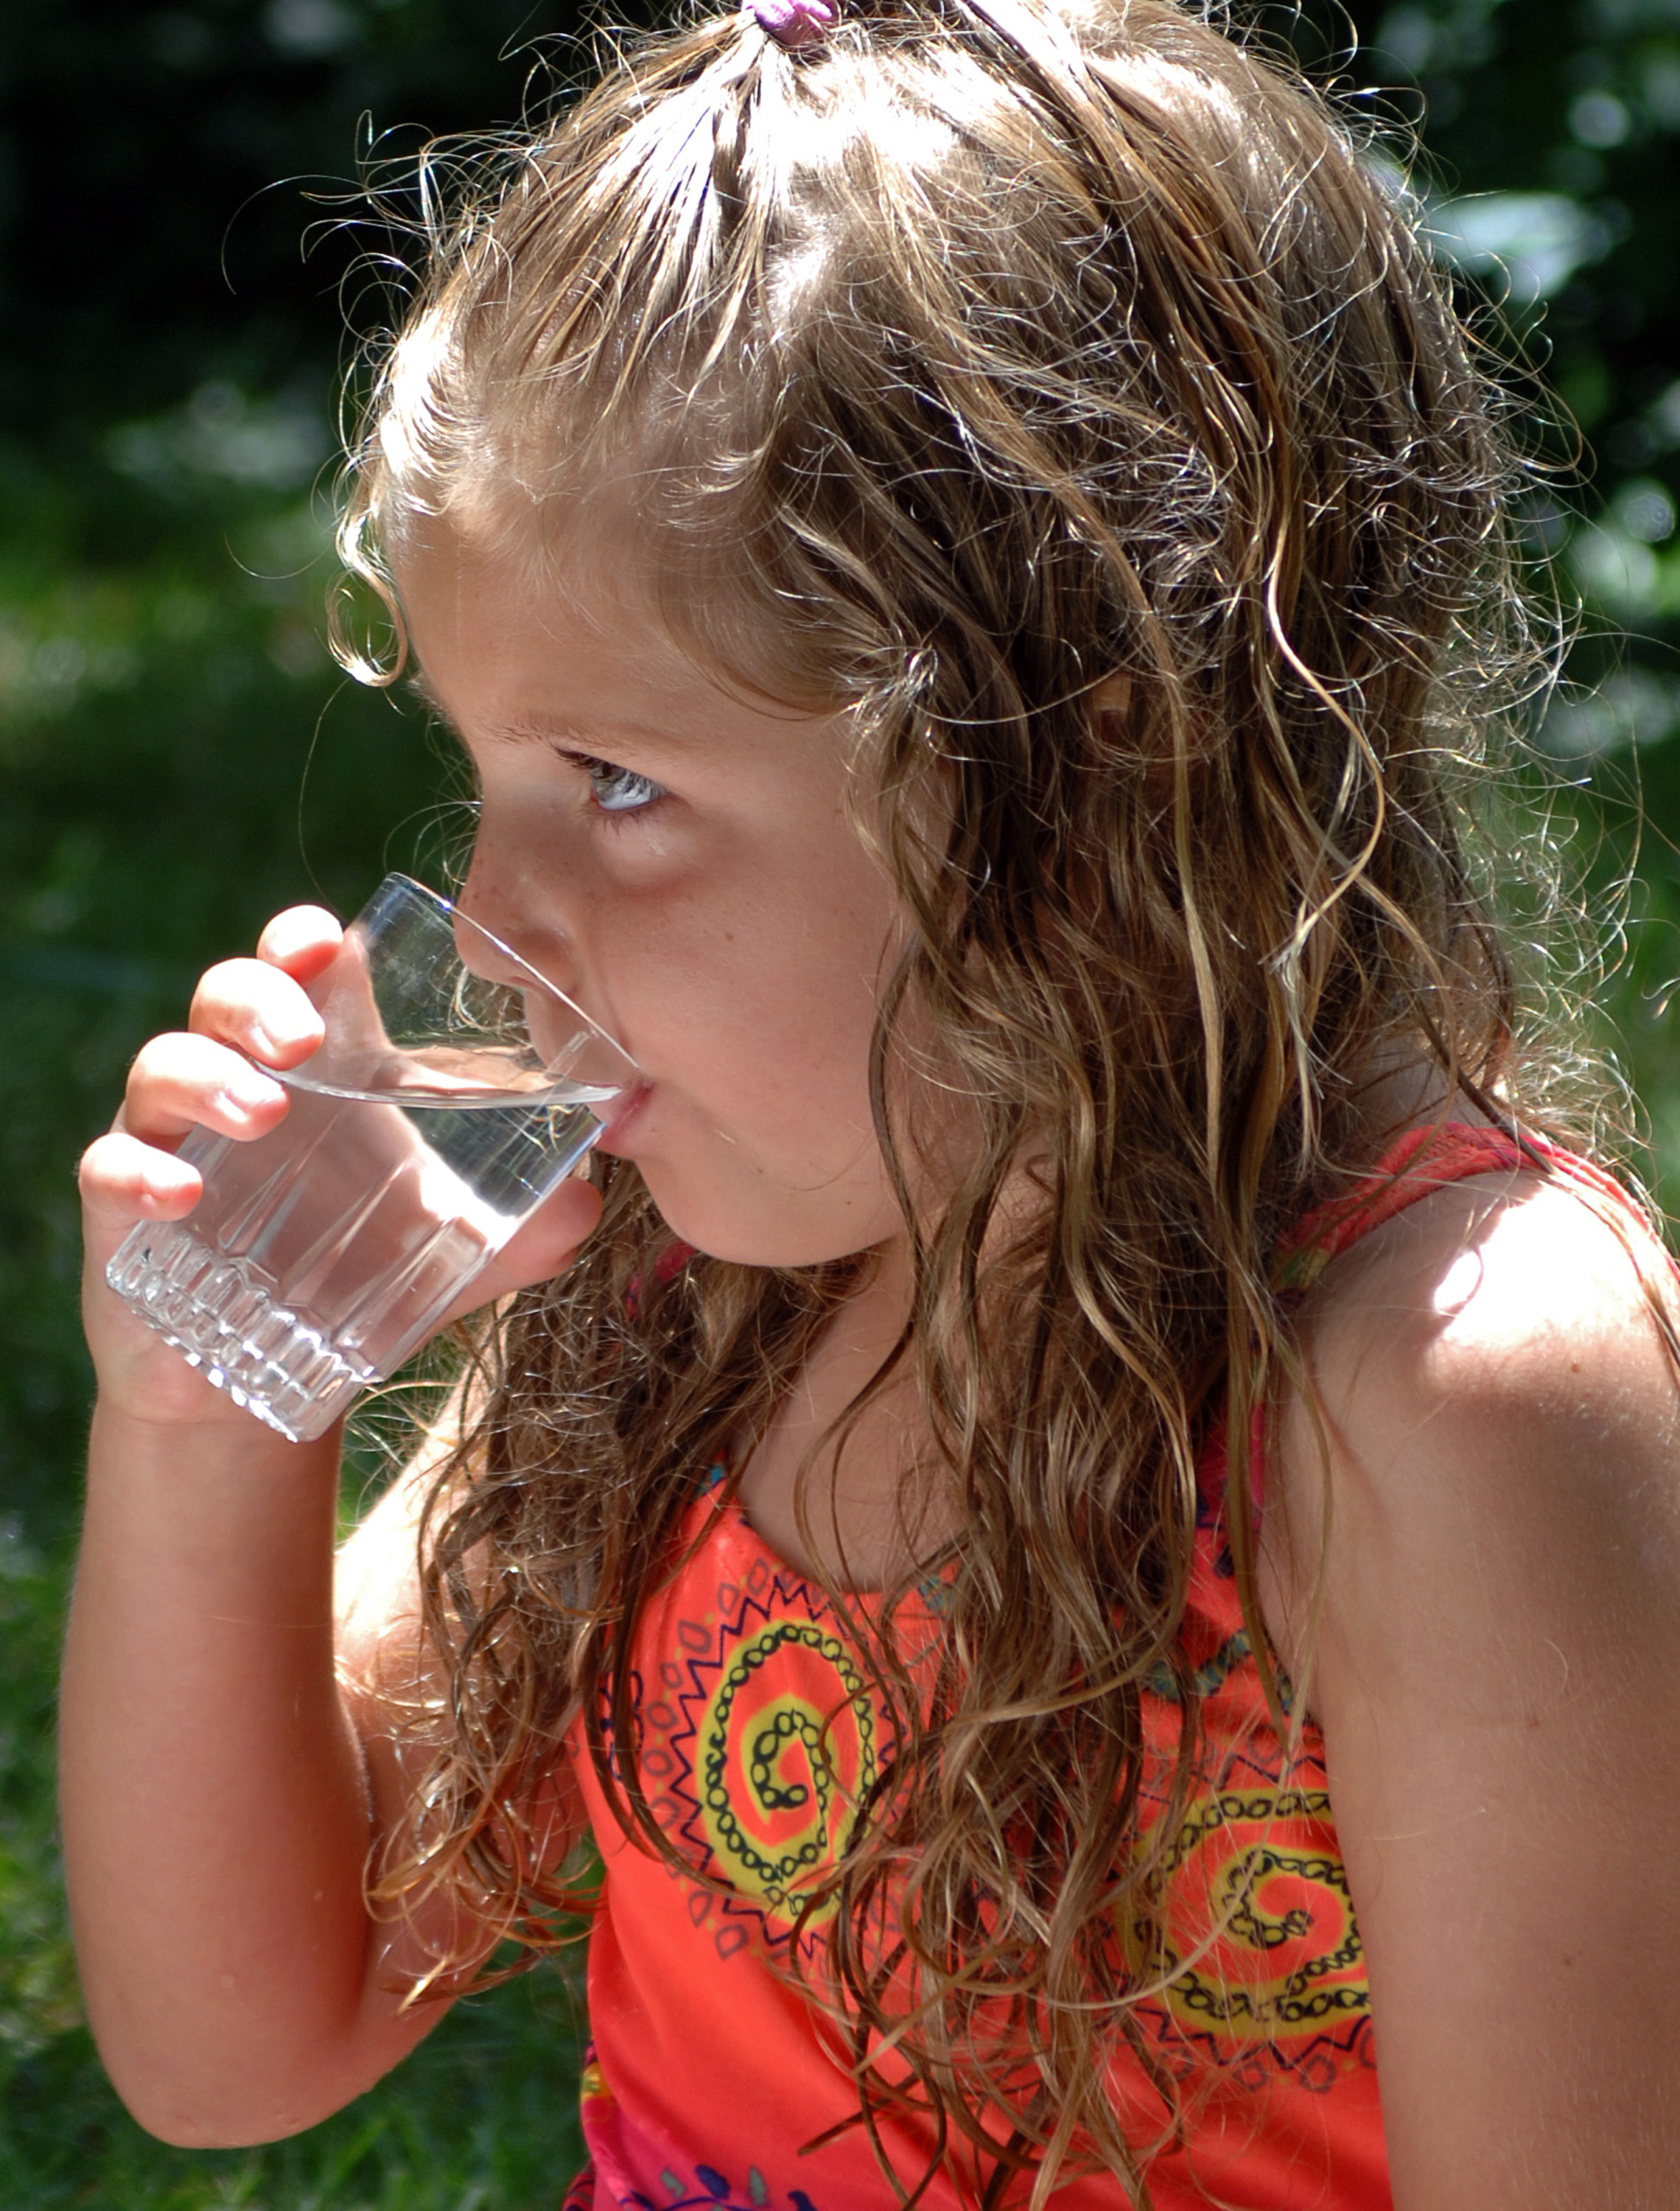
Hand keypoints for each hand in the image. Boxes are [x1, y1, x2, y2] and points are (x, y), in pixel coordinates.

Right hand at [79, 904, 602, 1430]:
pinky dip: (140, 1173)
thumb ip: (528, 1225)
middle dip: (257, 997)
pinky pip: (110, 1167)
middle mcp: (243, 1082)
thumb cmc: (356, 1277)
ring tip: (264, 1110)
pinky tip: (182, 1195)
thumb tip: (593, 1198)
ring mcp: (175, 1140)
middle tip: (299, 1040)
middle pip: (227, 994)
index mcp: (325, 1068)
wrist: (259, 1383)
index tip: (327, 942)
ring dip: (208, 1075)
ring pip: (163, 1064)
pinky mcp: (124, 1210)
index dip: (304, 940)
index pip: (303, 969)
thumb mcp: (449, 1248)